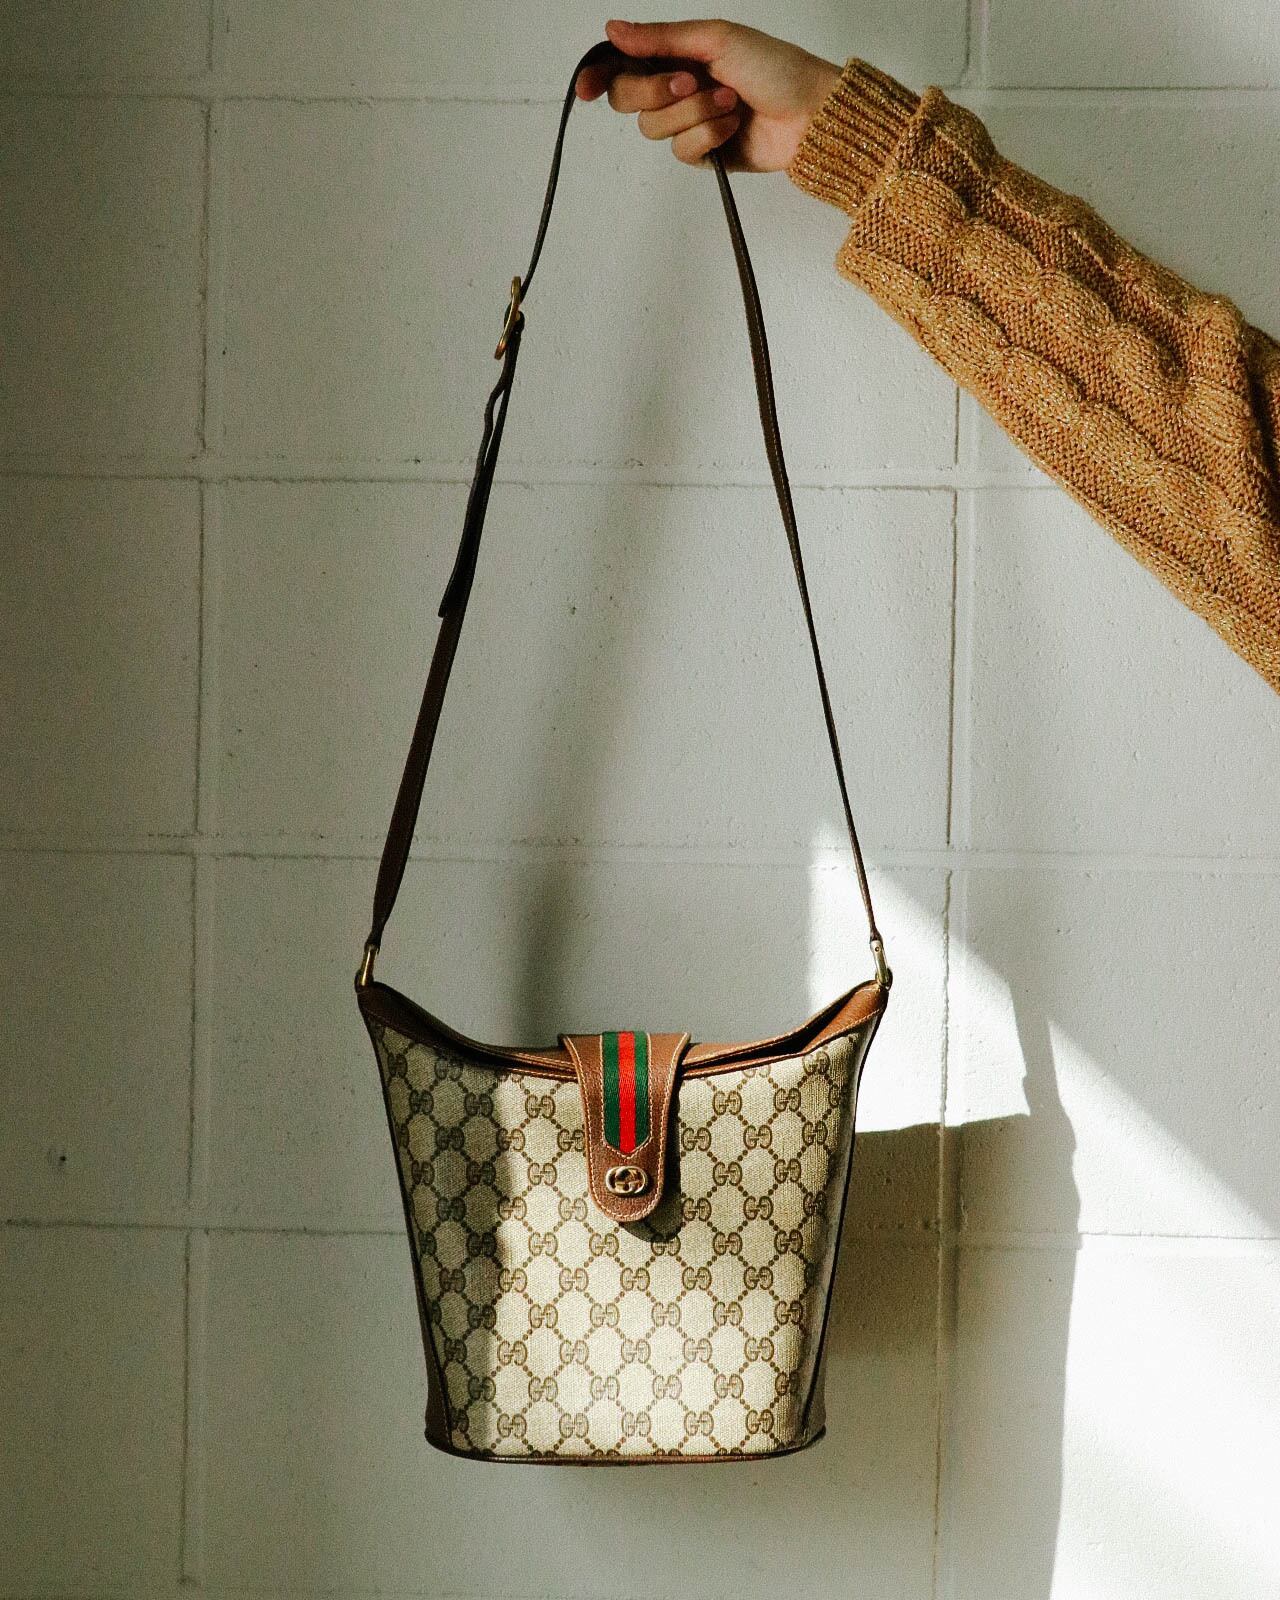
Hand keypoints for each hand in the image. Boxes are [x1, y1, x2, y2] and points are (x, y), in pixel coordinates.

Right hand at [575, 18, 840, 171]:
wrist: (809, 113)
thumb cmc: (773, 67)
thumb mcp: (714, 39)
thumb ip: (660, 38)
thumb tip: (612, 29)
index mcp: (675, 54)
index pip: (622, 65)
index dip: (598, 75)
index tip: (585, 88)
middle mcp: (676, 88)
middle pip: (629, 100)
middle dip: (657, 91)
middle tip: (691, 81)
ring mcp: (688, 123)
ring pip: (654, 129)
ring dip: (694, 112)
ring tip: (731, 101)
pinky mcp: (703, 154)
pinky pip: (681, 151)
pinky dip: (709, 135)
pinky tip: (735, 125)